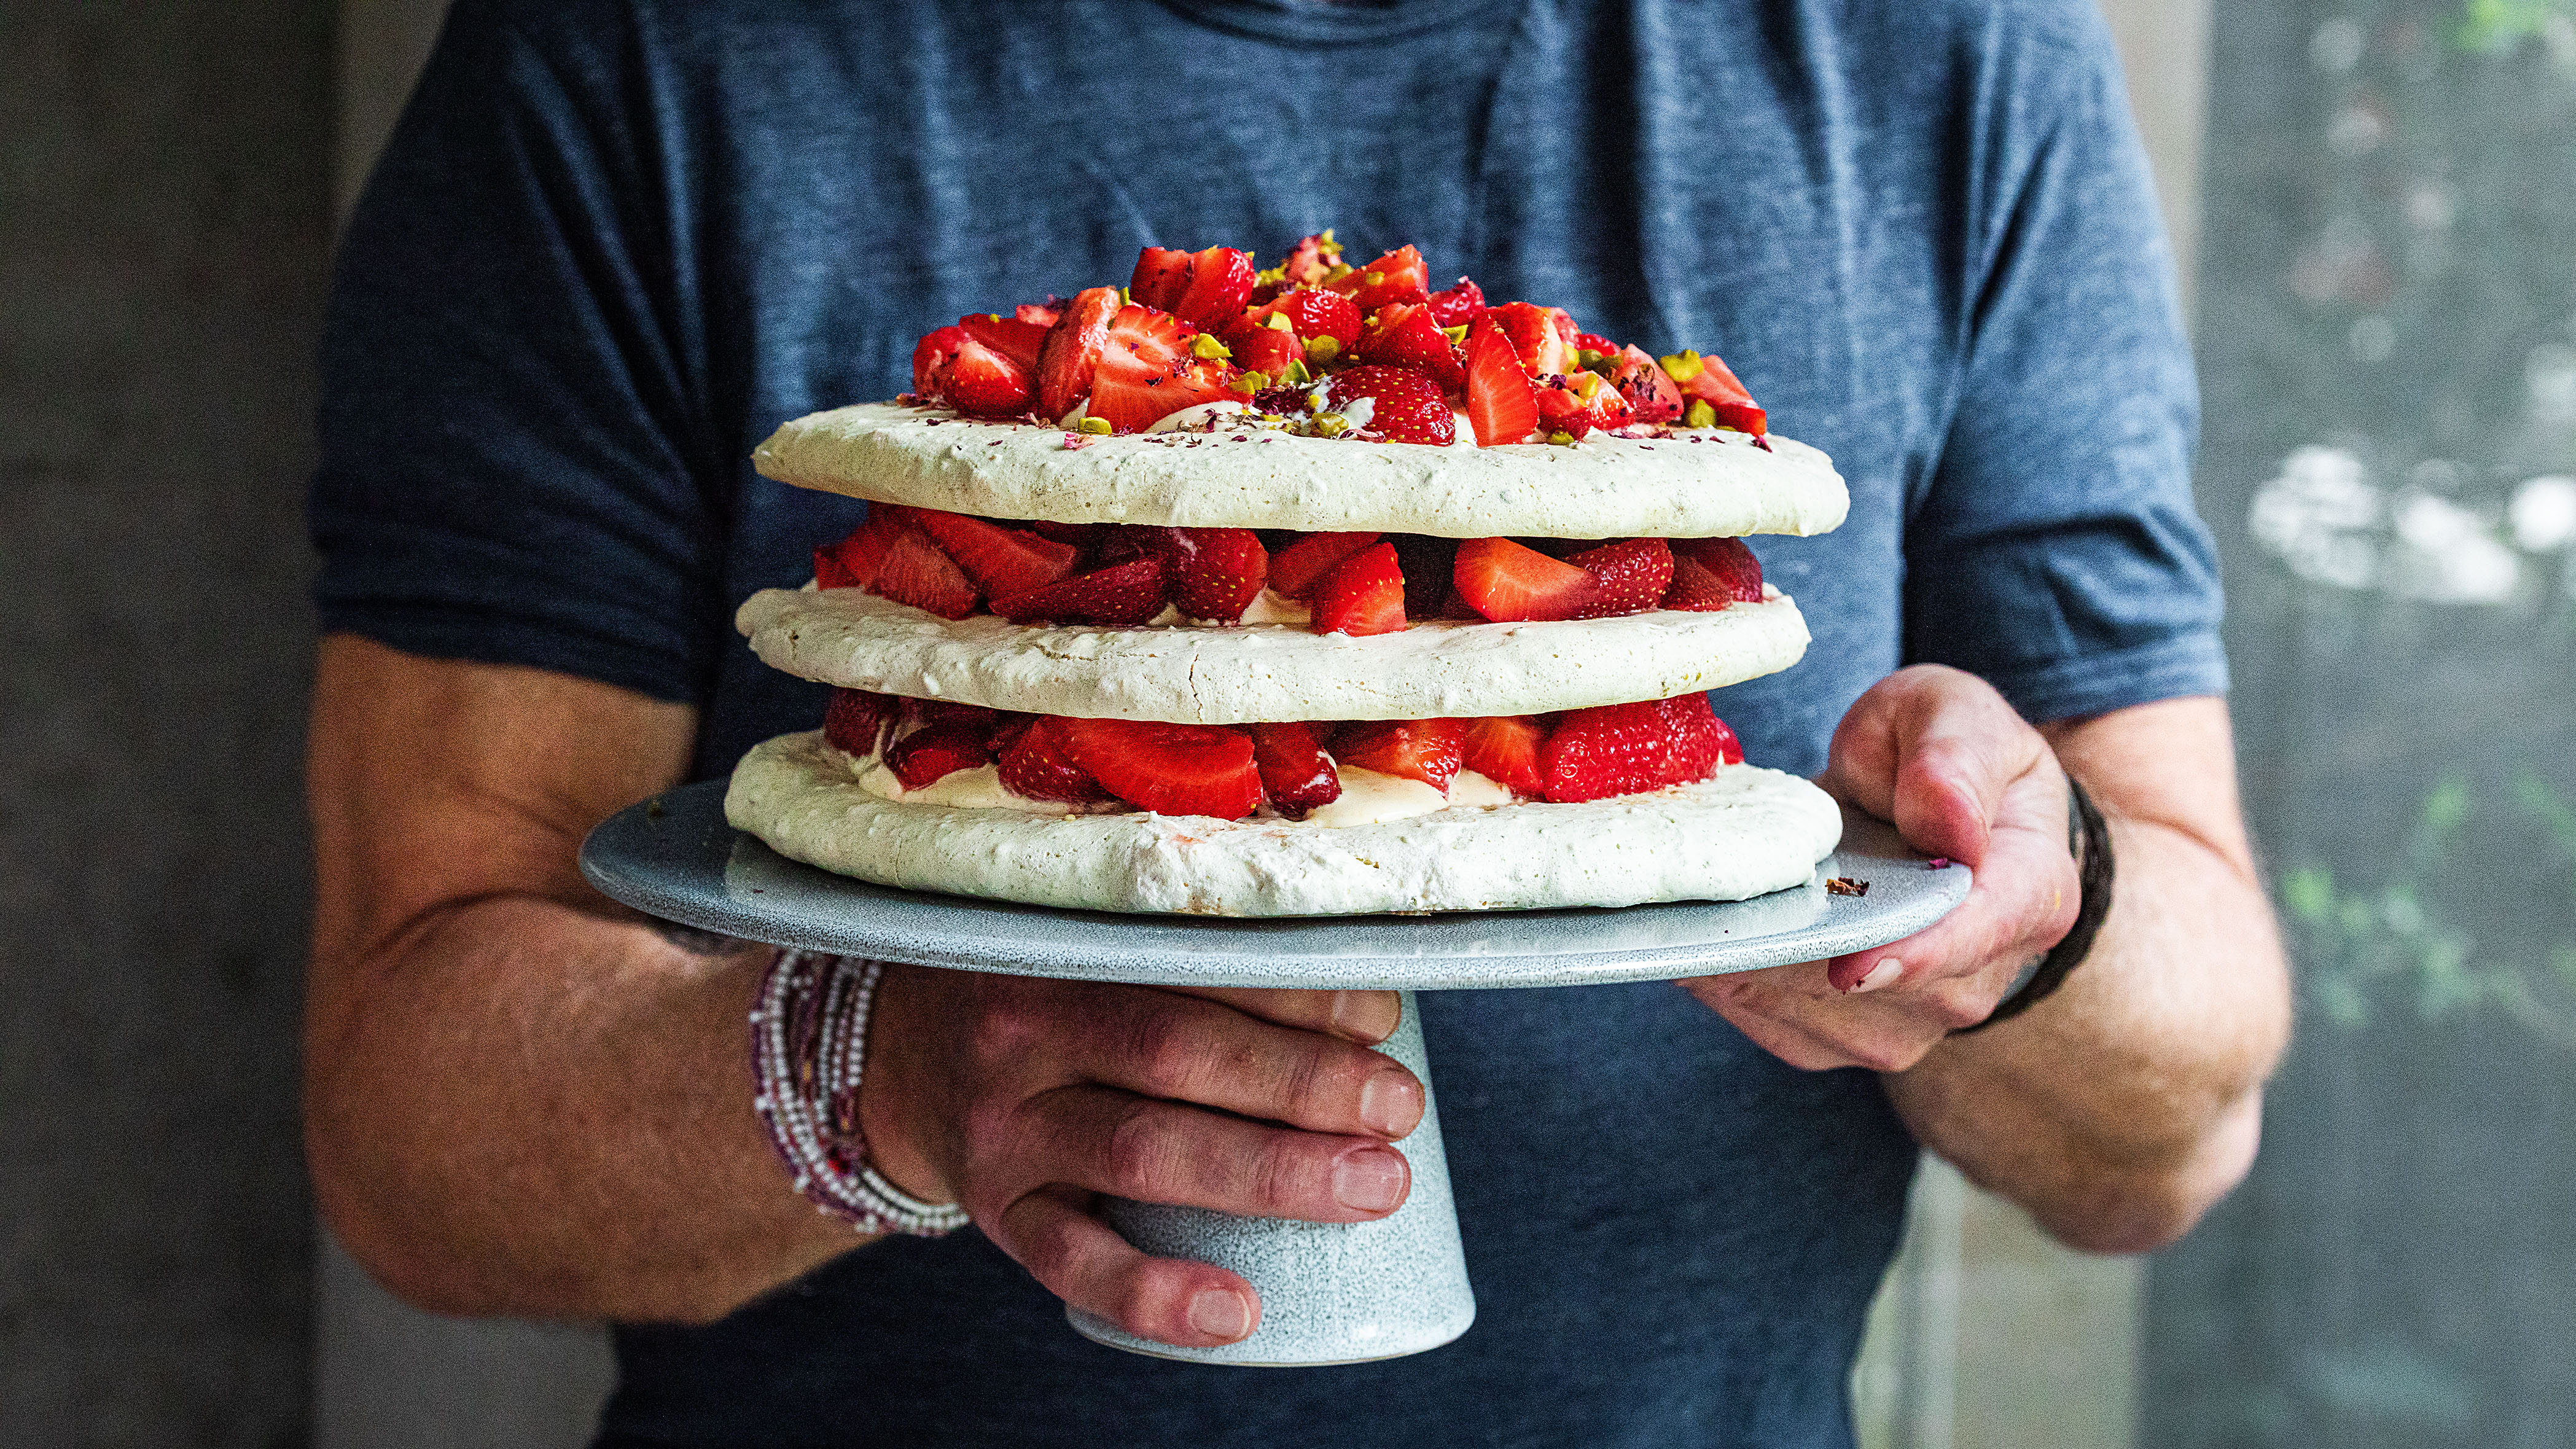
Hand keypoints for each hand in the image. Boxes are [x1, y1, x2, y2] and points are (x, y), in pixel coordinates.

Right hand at [855, 967, 1424, 1347]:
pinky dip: (1155, 1293)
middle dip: (1305, 1083)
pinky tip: (1236, 1311)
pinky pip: (1071, 1262)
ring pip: (1144, 1151)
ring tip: (1371, 1188)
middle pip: (1181, 1053)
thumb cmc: (1047, 1001)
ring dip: (1269, 1172)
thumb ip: (1196, 959)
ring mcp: (1007, 1127)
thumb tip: (1372, 1002)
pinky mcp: (996, 1211)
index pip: (1197, 962)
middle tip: (1399, 1112)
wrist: (896, 1058)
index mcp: (1069, 948)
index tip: (1384, 1016)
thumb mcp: (1093, 951)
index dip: (1300, 991)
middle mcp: (1029, 1030)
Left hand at [1682, 664, 2080, 1071]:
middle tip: (1715, 906)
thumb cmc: (1946, 754)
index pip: (1974, 937)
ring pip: (1814, 1018)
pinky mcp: (1843, 1035)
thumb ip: (1954, 758)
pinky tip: (1699, 933)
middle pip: (1880, 990)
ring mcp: (1910, 1018)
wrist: (1931, 812)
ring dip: (1750, 969)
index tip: (1851, 965)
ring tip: (1700, 912)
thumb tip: (1948, 823)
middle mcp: (1975, 977)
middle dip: (1795, 952)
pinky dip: (1726, 980)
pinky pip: (1771, 1024)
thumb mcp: (1955, 715)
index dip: (1913, 956)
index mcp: (2028, 893)